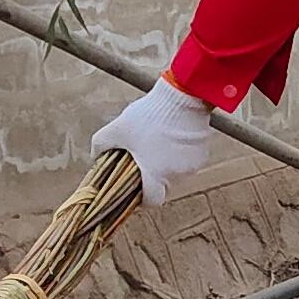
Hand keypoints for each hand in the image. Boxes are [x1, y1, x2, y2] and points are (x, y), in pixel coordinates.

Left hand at [92, 77, 219, 205]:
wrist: (183, 97)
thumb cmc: (147, 115)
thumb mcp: (117, 128)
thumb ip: (101, 146)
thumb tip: (95, 157)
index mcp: (154, 174)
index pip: (152, 201)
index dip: (144, 198)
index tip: (138, 189)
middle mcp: (176, 175)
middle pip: (164, 185)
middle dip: (154, 175)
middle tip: (146, 158)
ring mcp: (192, 166)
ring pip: (177, 172)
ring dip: (168, 164)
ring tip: (159, 142)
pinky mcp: (203, 154)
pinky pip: (189, 160)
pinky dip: (181, 154)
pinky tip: (174, 136)